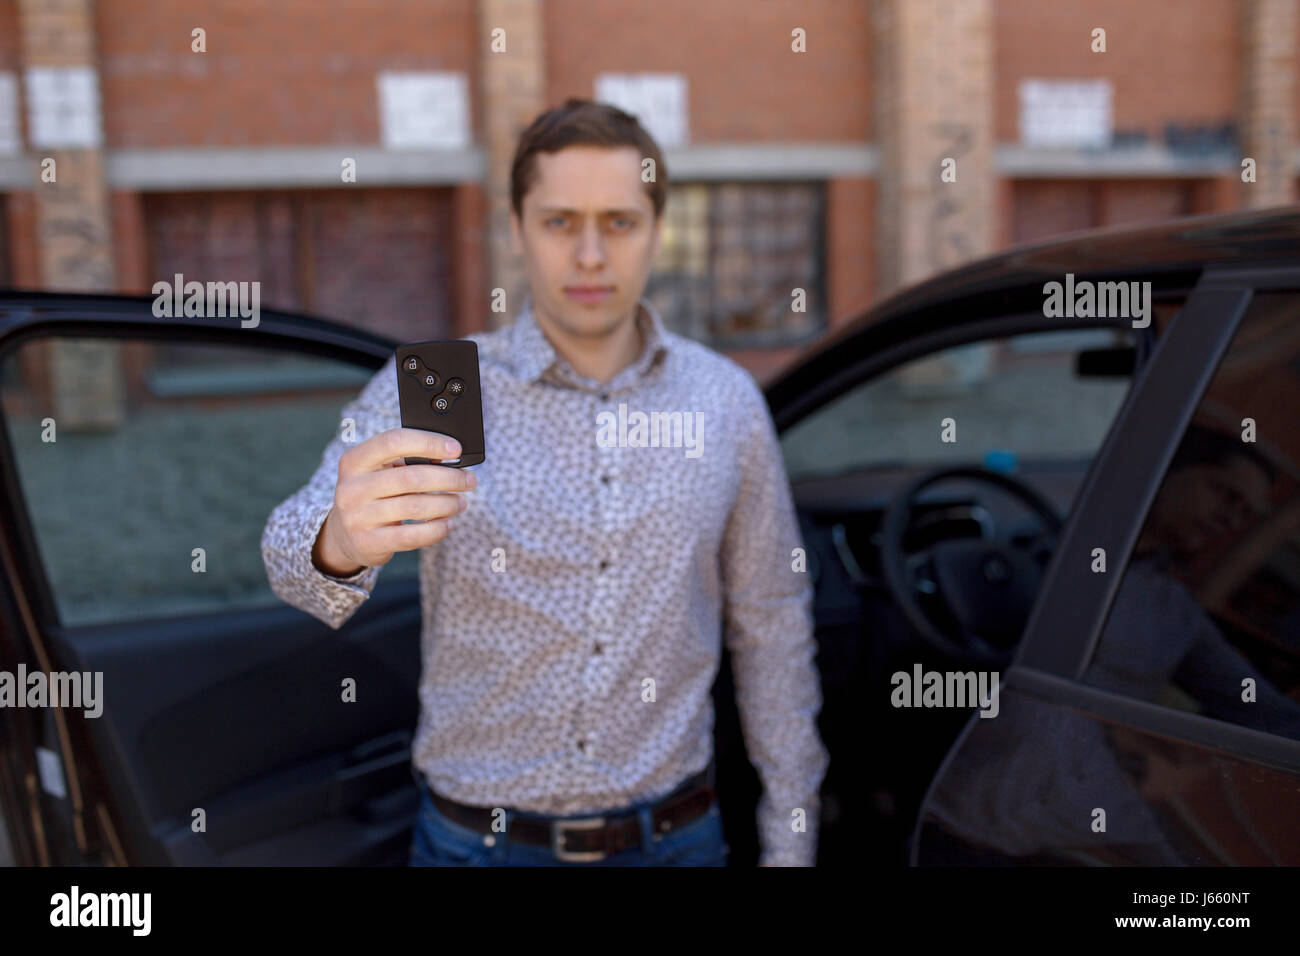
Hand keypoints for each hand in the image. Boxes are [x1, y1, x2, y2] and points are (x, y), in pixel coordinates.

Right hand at [313, 428, 476, 574]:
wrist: (343, 535)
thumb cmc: (373, 494)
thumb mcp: (378, 472)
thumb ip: (406, 461)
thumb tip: (450, 458)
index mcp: (354, 460)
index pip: (394, 441)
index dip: (428, 442)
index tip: (456, 449)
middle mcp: (352, 487)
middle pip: (411, 477)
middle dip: (448, 478)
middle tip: (469, 480)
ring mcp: (357, 517)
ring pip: (414, 507)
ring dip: (446, 504)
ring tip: (460, 503)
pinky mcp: (368, 542)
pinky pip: (411, 536)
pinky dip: (436, 529)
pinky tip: (448, 524)